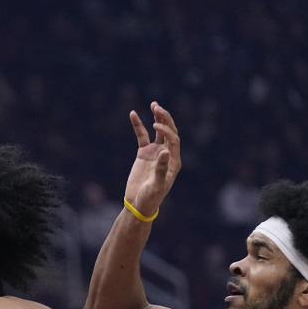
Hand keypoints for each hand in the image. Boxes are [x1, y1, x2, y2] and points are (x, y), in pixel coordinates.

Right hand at [123, 101, 180, 217]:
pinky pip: (142, 136)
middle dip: (165, 119)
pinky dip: (138, 125)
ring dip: (157, 118)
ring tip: (154, 104)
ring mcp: (155, 152)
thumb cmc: (151, 197)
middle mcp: (167, 154)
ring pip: (158, 131)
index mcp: (174, 161)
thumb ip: (161, 169)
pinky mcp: (144, 153)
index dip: (167, 131)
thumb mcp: (157, 185)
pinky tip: (133, 114)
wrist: (138, 203)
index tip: (156, 126)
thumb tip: (165, 152)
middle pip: (169, 131)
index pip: (173, 140)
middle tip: (157, 107)